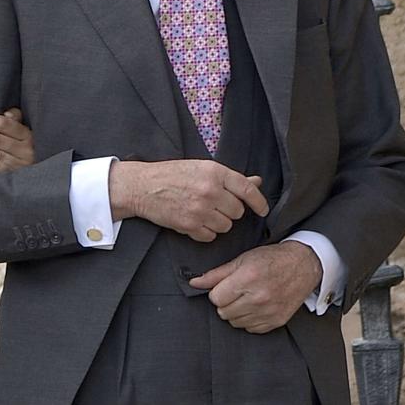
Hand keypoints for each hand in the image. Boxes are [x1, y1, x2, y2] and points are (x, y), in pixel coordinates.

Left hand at [0, 107, 33, 172]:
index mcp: (27, 134)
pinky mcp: (15, 174)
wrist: (33, 177)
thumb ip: (15, 119)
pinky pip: (0, 166)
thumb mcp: (23, 132)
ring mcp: (21, 163)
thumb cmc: (22, 147)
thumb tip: (7, 113)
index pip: (5, 124)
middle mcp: (25, 149)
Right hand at [108, 160, 267, 241]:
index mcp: (214, 172)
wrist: (142, 186)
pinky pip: (210, 236)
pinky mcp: (189, 225)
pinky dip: (204, 232)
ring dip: (217, 223)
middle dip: (229, 211)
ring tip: (201, 212)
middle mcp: (210, 190)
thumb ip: (230, 178)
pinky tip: (193, 221)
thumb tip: (257, 181)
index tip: (263, 210)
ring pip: (226, 226)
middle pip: (237, 211)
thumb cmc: (171, 174)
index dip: (259, 202)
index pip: (247, 189)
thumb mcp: (201, 168)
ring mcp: (200, 209)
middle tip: (214, 204)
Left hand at [189, 241, 322, 333]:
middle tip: (235, 292)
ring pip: (235, 322)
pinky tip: (255, 307)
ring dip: (235, 312)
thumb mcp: (241, 260)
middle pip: (223, 312)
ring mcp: (269, 312)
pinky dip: (249, 320)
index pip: (216, 298)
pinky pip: (251, 329)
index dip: (216, 292)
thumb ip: (216, 274)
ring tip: (245, 298)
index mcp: (247, 278)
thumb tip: (194, 283)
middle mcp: (258, 297)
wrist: (302, 266)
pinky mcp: (277, 321)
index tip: (224, 286)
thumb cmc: (270, 260)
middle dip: (224, 302)